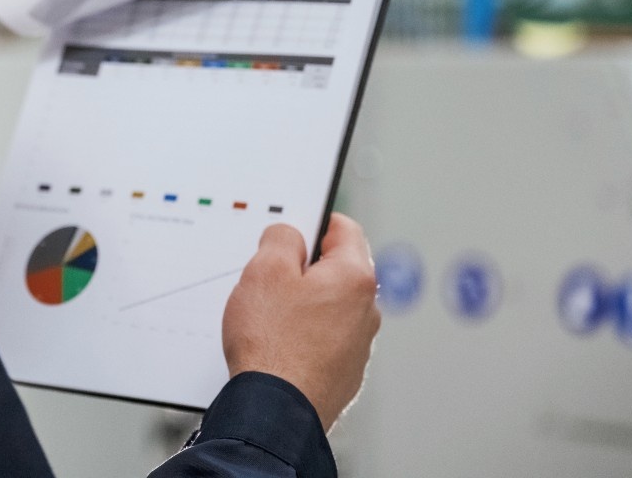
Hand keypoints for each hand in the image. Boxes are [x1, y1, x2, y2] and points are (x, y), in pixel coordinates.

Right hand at [221, 213, 380, 430]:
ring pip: (327, 305)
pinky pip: (323, 337)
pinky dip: (302, 334)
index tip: (291, 228)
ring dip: (301, 303)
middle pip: (334, 268)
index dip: (312, 221)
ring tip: (268, 317)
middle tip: (269, 278)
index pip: (343, 227)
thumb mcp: (264, 270)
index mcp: (355, 278)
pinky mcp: (344, 371)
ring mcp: (358, 344)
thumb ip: (281, 238)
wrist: (275, 411)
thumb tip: (289, 234)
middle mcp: (366, 310)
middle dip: (302, 267)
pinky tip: (276, 344)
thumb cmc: (272, 344)